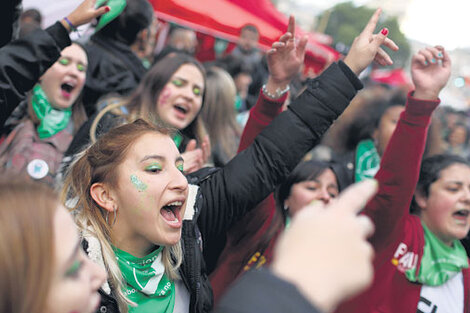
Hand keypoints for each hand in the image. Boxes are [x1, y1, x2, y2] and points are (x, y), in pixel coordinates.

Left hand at [65, 0, 109, 29]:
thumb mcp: (93, 15)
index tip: (112, 1)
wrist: (72, 20)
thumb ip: (101, 11)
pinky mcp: (86, 7)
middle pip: (98, 0)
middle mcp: (89, 1)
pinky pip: (94, 3)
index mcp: (90, 1)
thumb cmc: (81, 17)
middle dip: (103, 1)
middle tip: (109, 2)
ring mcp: (87, 3)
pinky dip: (98, 4)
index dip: (105, 0)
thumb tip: (109, 7)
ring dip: (101, 2)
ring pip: (95, 1)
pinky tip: (99, 7)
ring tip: (106, 4)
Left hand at [181, 137, 210, 173]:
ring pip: (204, 159)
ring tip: (202, 146)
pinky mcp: (195, 172)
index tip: (206, 137)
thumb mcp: (187, 155)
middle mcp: (201, 162)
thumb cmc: (183, 165)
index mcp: (200, 158)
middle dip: (206, 147)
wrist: (178, 174)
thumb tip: (193, 141)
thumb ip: (190, 148)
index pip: (206, 150)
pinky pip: (199, 166)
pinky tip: (199, 157)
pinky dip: (199, 161)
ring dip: (204, 152)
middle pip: (206, 154)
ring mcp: (198, 167)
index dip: (207, 143)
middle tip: (204, 142)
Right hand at [266, 16, 307, 91]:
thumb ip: (301, 47)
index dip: (291, 24)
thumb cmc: (291, 69)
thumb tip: (305, 35)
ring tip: (283, 45)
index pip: (291, 33)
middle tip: (289, 35)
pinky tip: (276, 51)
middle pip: (283, 38)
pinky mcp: (271, 58)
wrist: (284, 79)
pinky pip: (270, 52)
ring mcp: (276, 52)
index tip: (292, 15)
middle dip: (285, 35)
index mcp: (290, 46)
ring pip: (276, 44)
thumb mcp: (299, 58)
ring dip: (279, 43)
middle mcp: (283, 47)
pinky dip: (273, 51)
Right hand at [271, 179, 377, 312]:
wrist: (303, 285)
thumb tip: (320, 208)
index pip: (354, 196)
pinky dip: (351, 273)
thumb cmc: (295, 254)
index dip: (365, 188)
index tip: (372, 183)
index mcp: (337, 215)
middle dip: (357, 228)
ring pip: (364, 248)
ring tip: (331, 263)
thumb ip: (313, 212)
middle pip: (365, 223)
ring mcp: (361, 251)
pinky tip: (335, 277)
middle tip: (341, 239)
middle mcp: (353, 229)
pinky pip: (362, 270)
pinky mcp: (365, 273)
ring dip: (353, 252)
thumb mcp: (298, 224)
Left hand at [343, 8, 398, 74]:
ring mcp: (362, 47)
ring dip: (383, 56)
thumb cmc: (359, 60)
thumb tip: (385, 29)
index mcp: (364, 37)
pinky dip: (378, 58)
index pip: (372, 23)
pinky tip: (382, 64)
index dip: (376, 16)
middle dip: (387, 45)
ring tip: (388, 63)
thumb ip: (379, 39)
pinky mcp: (362, 54)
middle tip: (396, 49)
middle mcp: (363, 40)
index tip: (379, 9)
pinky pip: (372, 53)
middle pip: (378, 39)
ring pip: (376, 48)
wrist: (349, 72)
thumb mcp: (371, 49)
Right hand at [411, 46, 450, 99]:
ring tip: (432, 62)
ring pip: (421, 50)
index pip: (434, 49)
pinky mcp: (414, 66)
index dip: (437, 47)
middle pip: (428, 48)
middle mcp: (427, 61)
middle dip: (434, 50)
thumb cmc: (439, 82)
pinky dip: (421, 57)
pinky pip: (415, 56)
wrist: (430, 89)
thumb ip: (447, 60)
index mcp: (434, 61)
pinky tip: (425, 64)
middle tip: (438, 58)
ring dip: (428, 54)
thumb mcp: (447, 70)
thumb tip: (443, 50)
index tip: (441, 49)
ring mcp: (420, 63)